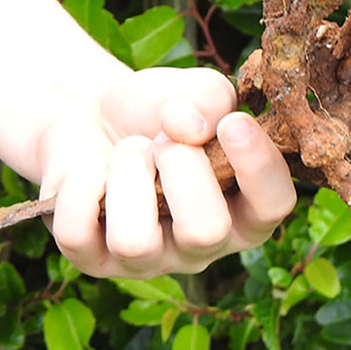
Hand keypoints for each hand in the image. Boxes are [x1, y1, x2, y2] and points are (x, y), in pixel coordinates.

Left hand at [35, 67, 295, 278]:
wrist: (92, 115)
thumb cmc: (159, 111)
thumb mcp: (194, 89)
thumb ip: (210, 97)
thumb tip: (188, 128)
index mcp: (244, 206)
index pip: (273, 206)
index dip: (258, 166)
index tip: (233, 122)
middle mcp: (202, 246)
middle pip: (205, 231)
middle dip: (181, 166)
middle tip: (164, 138)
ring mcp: (146, 260)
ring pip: (135, 242)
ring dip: (127, 173)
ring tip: (128, 151)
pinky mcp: (92, 260)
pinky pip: (77, 235)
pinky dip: (80, 187)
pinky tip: (91, 171)